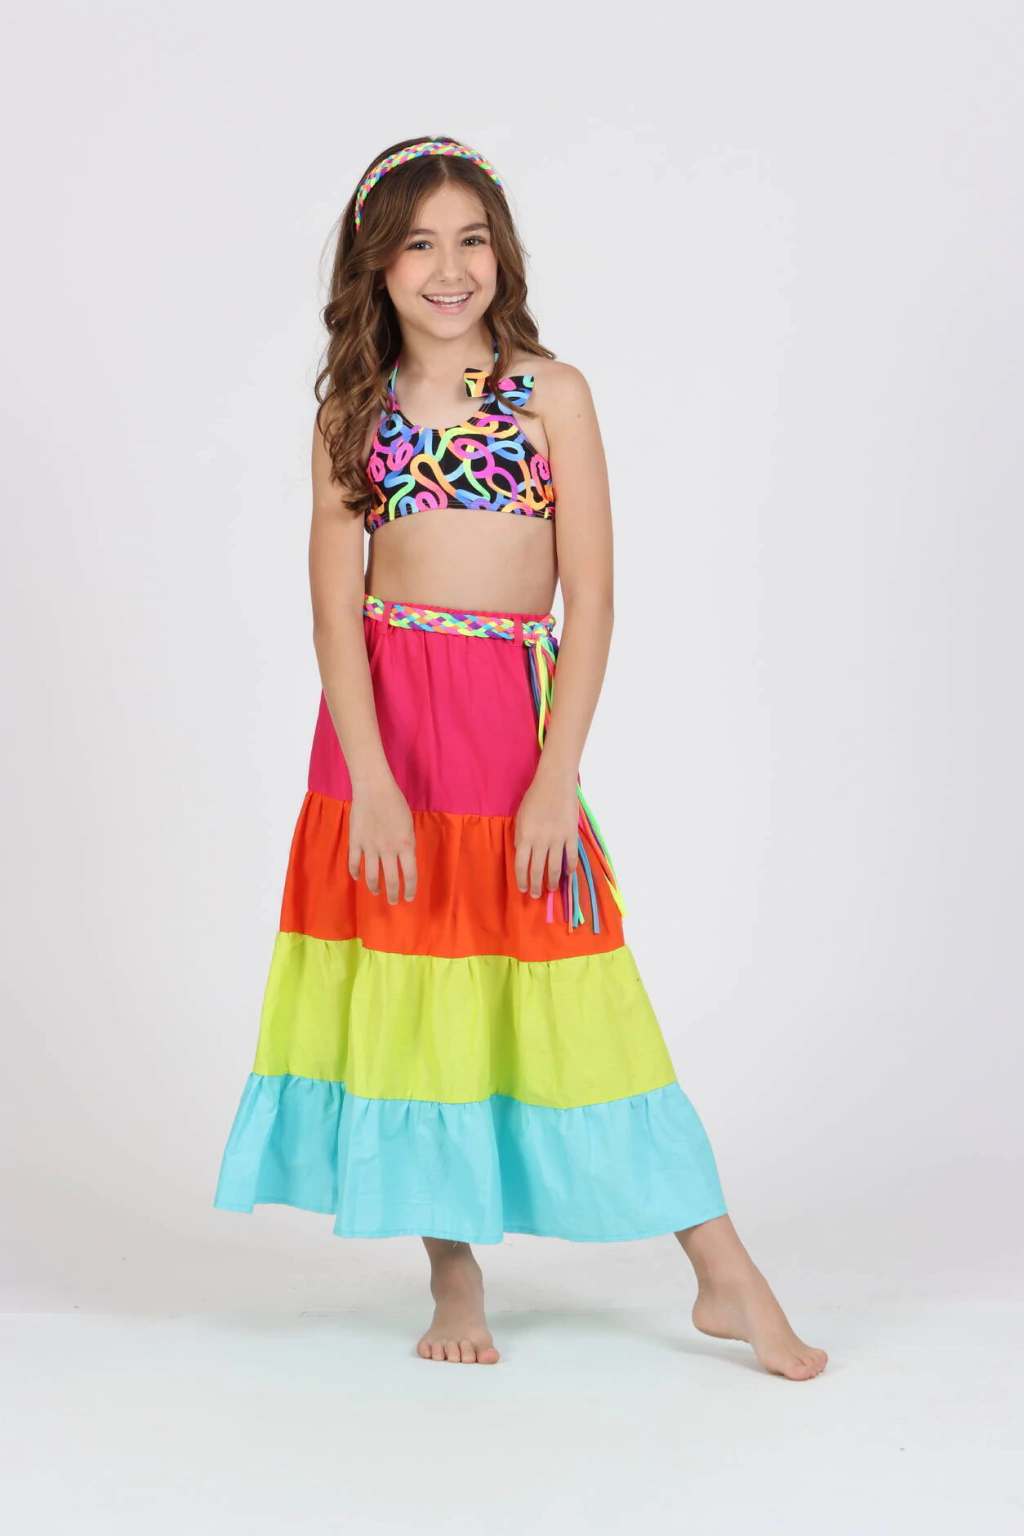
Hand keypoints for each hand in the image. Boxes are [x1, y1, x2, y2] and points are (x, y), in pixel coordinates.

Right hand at [348, 778, 417, 903]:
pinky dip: (355, 872)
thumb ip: (407, 844)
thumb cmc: (395, 802)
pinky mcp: (355, 841)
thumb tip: (404, 860)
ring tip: (376, 892)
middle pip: (391, 879)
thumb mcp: (409, 824)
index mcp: (405, 844)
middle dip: (393, 894)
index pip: (410, 874)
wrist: (373, 788)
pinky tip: (357, 878)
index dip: (410, 889)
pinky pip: (354, 862)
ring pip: (371, 875)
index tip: (409, 898)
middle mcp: (388, 849)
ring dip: (374, 887)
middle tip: (393, 901)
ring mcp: (370, 846)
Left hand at [514, 769, 579, 899]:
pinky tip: (568, 875)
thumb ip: (521, 837)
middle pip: (537, 870)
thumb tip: (523, 855)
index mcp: (525, 836)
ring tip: (551, 889)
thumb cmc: (534, 798)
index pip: (521, 865)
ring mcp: (557, 839)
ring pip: (554, 867)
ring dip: (552, 881)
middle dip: (536, 886)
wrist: (554, 783)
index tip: (523, 888)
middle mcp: (540, 841)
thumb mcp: (520, 818)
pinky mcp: (571, 835)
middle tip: (536, 895)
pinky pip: (571, 856)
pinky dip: (570, 868)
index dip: (521, 880)